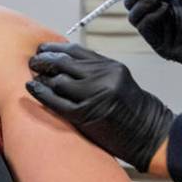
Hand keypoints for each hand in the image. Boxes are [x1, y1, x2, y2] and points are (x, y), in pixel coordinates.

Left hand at [27, 42, 172, 172]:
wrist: (148, 133)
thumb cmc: (132, 110)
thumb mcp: (118, 81)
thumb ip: (95, 71)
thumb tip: (65, 64)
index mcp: (111, 67)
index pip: (76, 51)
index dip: (55, 48)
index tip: (42, 48)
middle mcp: (103, 77)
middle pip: (64, 63)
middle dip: (44, 60)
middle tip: (33, 61)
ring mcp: (94, 96)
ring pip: (59, 81)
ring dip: (42, 77)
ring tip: (34, 76)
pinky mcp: (86, 115)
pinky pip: (57, 102)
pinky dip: (42, 93)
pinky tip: (33, 88)